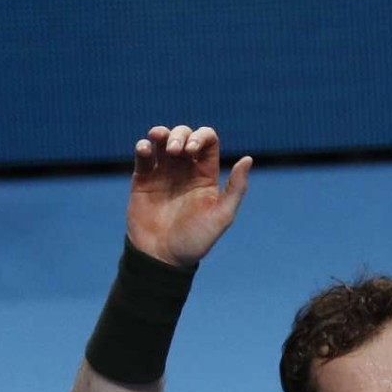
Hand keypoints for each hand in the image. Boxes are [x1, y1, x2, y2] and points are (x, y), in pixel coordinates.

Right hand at [126, 125, 251, 266]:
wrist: (163, 258)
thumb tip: (248, 158)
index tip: (192, 150)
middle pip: (185, 135)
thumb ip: (236, 188)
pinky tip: (145, 149)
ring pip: (163, 140)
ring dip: (161, 133)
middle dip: (180, 134)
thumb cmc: (196, 240)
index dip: (201, 136)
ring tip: (158, 139)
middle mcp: (185, 170)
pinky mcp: (143, 180)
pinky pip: (143, 155)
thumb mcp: (222, 216)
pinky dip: (143, 146)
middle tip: (177, 151)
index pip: (208, 141)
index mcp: (206, 176)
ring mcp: (163, 174)